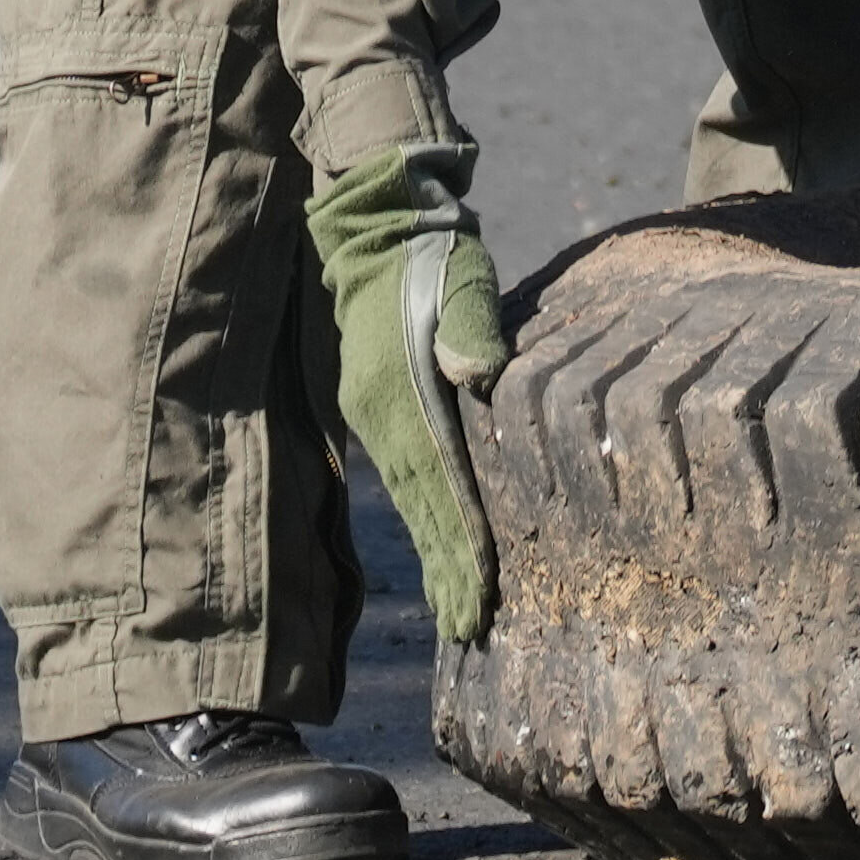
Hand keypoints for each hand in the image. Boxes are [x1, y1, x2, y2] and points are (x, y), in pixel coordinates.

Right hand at [304, 137, 508, 645]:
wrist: (378, 227)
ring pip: (415, 502)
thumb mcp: (462, 274)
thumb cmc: (435, 251)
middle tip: (472, 631)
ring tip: (459, 615)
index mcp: (404, 391)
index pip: (442, 484)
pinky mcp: (381, 409)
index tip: (483, 596)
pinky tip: (444, 555)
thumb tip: (479, 371)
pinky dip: (428, 525)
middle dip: (450, 572)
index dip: (464, 544)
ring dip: (438, 559)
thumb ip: (471, 323)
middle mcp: (384, 414)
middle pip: (426, 508)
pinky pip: (411, 481)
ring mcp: (377, 415)